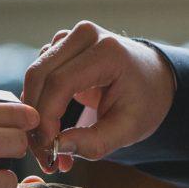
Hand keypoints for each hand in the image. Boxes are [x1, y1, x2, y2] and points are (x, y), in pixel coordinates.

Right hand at [23, 21, 175, 172]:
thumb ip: (94, 142)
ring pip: (34, 76)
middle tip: (42, 152)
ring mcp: (70, 37)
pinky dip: (39, 103)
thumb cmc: (145, 102)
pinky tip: (51, 126)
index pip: (60, 82)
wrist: (153, 80)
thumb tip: (57, 147)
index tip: (48, 147)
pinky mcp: (61, 46)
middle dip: (35, 117)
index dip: (47, 116)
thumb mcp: (128, 129)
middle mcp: (85, 35)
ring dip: (34, 112)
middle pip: (39, 75)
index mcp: (108, 52)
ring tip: (49, 143)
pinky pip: (38, 76)